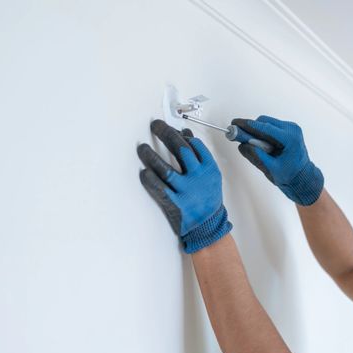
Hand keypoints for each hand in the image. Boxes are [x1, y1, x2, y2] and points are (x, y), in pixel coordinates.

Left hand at [137, 119, 231, 252]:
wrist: (209, 226)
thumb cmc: (207, 198)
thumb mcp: (210, 176)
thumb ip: (199, 155)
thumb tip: (186, 135)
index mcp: (209, 169)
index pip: (195, 145)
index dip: (181, 134)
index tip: (171, 128)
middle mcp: (198, 178)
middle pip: (181, 151)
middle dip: (166, 134)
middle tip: (155, 126)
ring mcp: (186, 191)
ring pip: (166, 169)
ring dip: (151, 157)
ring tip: (142, 148)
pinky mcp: (176, 205)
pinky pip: (159, 190)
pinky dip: (150, 180)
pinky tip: (144, 173)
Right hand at [230, 115, 323, 204]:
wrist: (303, 177)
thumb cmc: (291, 175)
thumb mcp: (271, 168)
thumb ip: (257, 156)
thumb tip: (242, 145)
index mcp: (290, 138)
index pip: (265, 128)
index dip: (248, 125)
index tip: (235, 124)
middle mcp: (292, 130)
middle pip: (265, 121)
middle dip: (251, 128)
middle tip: (238, 136)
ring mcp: (291, 129)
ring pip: (267, 123)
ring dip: (257, 132)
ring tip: (253, 145)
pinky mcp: (288, 130)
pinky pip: (271, 127)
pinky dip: (263, 134)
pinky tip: (262, 145)